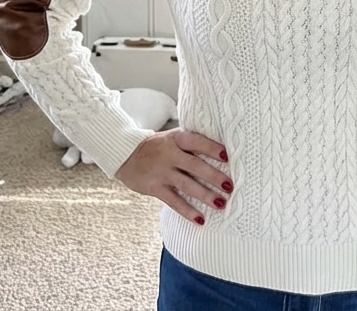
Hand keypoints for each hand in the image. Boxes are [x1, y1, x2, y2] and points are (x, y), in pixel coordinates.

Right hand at [115, 129, 232, 225]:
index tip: (227, 156)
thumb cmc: (157, 145)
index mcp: (176, 138)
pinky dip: (187, 211)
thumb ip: (191, 142)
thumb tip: (221, 150)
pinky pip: (173, 201)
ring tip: (221, 203)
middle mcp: (170, 154)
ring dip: (205, 195)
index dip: (211, 148)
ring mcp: (162, 172)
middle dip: (213, 176)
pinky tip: (200, 219)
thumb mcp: (172, 137)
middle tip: (230, 186)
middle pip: (195, 166)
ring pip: (187, 185)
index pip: (197, 142)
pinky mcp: (155, 188)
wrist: (126, 154)